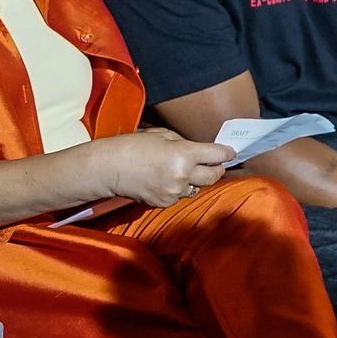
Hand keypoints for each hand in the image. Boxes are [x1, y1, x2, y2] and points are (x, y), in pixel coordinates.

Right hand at [92, 129, 233, 207]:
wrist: (107, 168)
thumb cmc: (131, 146)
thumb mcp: (160, 135)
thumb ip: (183, 143)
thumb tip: (199, 152)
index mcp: (183, 154)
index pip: (218, 155)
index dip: (226, 152)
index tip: (229, 152)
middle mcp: (183, 175)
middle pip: (214, 176)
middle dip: (216, 169)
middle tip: (213, 164)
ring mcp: (174, 192)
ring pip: (197, 188)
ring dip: (194, 180)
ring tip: (180, 171)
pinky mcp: (165, 203)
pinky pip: (180, 196)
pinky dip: (178, 188)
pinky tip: (164, 180)